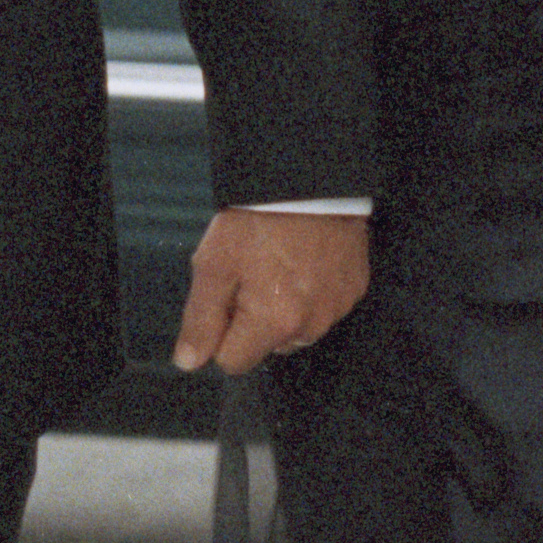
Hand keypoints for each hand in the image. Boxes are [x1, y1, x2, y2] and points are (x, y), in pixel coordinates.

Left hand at [175, 207, 369, 374]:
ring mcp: (337, 308)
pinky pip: (324, 307)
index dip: (221, 334)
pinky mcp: (354, 289)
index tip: (224, 299)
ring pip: (297, 329)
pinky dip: (313, 292)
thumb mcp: (214, 265)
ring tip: (281, 264)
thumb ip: (200, 319)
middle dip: (255, 321)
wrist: (310, 179)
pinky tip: (306, 260)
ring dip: (286, 309)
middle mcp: (310, 326)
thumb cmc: (256, 220)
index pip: (234, 362)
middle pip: (268, 346)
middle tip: (252, 274)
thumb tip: (188, 363)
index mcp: (272, 324)